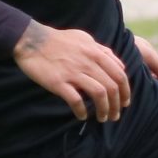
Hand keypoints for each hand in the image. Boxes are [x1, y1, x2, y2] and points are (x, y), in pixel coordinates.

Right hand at [14, 21, 130, 120]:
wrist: (32, 40)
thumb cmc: (59, 40)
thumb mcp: (85, 39)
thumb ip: (103, 51)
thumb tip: (120, 65)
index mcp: (95, 52)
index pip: (119, 75)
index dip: (125, 91)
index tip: (125, 103)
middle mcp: (88, 62)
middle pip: (112, 87)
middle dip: (117, 105)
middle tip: (115, 116)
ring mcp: (73, 72)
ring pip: (99, 94)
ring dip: (104, 110)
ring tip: (102, 118)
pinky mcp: (58, 82)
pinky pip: (76, 100)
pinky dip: (82, 111)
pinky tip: (82, 116)